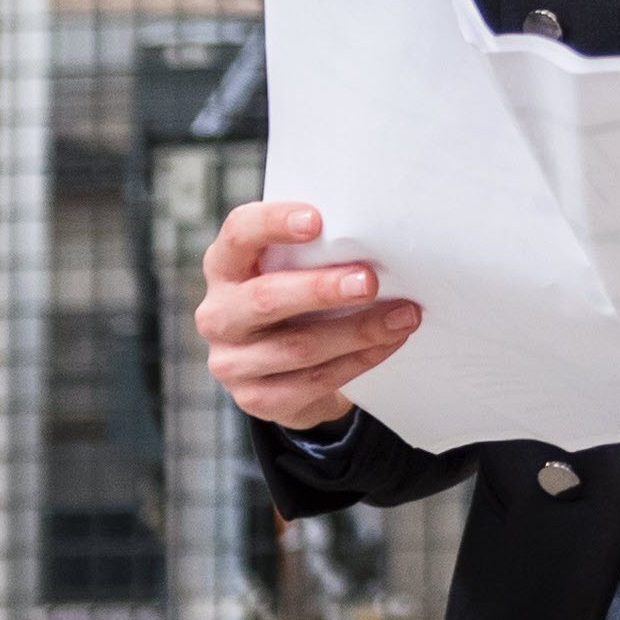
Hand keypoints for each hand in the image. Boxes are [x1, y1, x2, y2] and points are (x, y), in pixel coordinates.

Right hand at [193, 199, 421, 428]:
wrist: (284, 374)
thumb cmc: (296, 303)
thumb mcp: (292, 273)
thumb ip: (315, 255)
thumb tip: (375, 241)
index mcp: (225, 267)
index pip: (239, 233)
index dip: (273, 224)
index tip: (317, 221)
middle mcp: (218, 314)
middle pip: (266, 298)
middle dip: (322, 289)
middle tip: (369, 282)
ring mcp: (231, 361)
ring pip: (297, 346)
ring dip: (357, 331)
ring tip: (402, 317)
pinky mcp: (255, 398)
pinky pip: (313, 382)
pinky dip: (358, 361)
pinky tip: (387, 344)